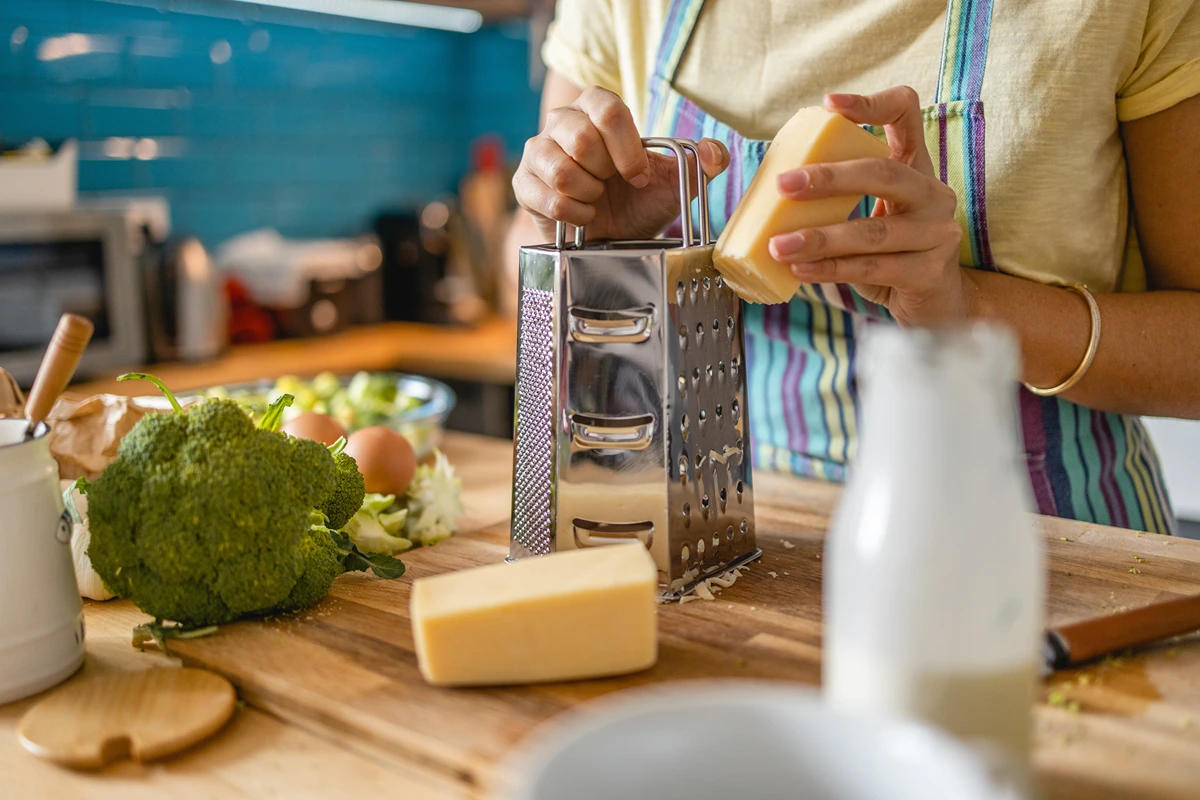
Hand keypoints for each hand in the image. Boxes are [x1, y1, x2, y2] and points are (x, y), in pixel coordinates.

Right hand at [513, 86, 729, 241]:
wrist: (610, 236)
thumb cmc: (639, 200)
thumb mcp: (678, 182)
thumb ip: (704, 162)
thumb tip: (714, 153)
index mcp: (598, 107)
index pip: (608, 110)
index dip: (627, 150)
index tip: (639, 177)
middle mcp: (563, 121)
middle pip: (582, 139)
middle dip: (606, 174)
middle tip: (612, 186)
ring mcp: (538, 151)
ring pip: (561, 169)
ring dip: (589, 194)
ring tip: (596, 199)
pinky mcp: (524, 183)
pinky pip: (548, 198)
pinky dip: (574, 215)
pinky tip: (583, 216)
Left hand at [767, 86, 969, 326]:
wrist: (935, 305)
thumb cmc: (889, 255)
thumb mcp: (866, 218)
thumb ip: (833, 200)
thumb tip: (764, 191)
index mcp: (915, 168)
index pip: (906, 114)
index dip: (872, 103)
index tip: (830, 104)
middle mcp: (933, 194)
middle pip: (883, 172)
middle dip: (829, 178)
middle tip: (784, 185)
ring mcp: (937, 233)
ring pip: (872, 231)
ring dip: (820, 238)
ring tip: (779, 245)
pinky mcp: (930, 271)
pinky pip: (872, 268)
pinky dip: (832, 270)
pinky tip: (801, 270)